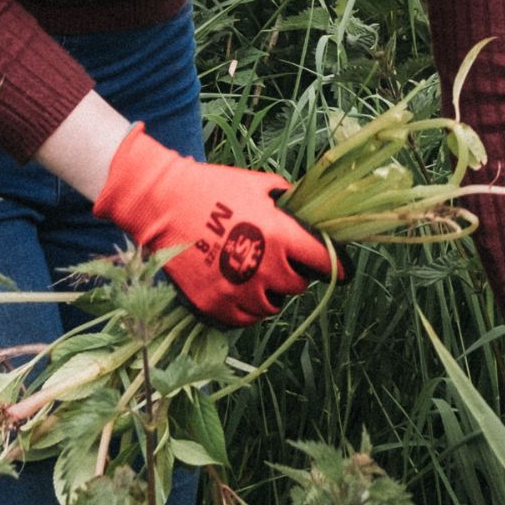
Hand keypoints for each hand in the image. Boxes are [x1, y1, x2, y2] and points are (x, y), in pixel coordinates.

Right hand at [91, 121, 337, 326]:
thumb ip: (287, 203)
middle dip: (294, 274)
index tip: (342, 272)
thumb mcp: (257, 185)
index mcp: (279, 236)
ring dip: (270, 292)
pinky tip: (239, 288)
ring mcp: (236, 291)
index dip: (337, 266)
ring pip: (272, 306)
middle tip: (281, 261)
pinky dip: (246, 307)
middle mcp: (262, 268)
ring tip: (257, 274)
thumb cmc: (213, 187)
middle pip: (297, 286)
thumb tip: (307, 214)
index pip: (323, 262)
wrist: (162, 203)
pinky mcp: (214, 306)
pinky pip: (244, 318)